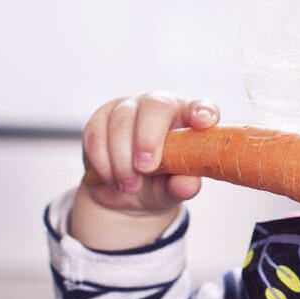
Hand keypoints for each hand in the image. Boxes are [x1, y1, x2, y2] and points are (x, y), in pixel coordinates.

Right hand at [78, 92, 218, 215]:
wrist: (125, 192)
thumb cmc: (160, 184)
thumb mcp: (172, 190)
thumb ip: (181, 186)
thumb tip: (187, 185)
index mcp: (188, 119)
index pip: (201, 108)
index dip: (203, 112)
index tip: (203, 123)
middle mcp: (160, 106)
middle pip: (154, 106)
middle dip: (148, 138)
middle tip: (146, 168)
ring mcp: (129, 108)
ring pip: (121, 121)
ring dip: (122, 159)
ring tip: (130, 186)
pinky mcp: (101, 118)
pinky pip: (96, 134)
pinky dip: (102, 161)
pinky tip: (111, 178)